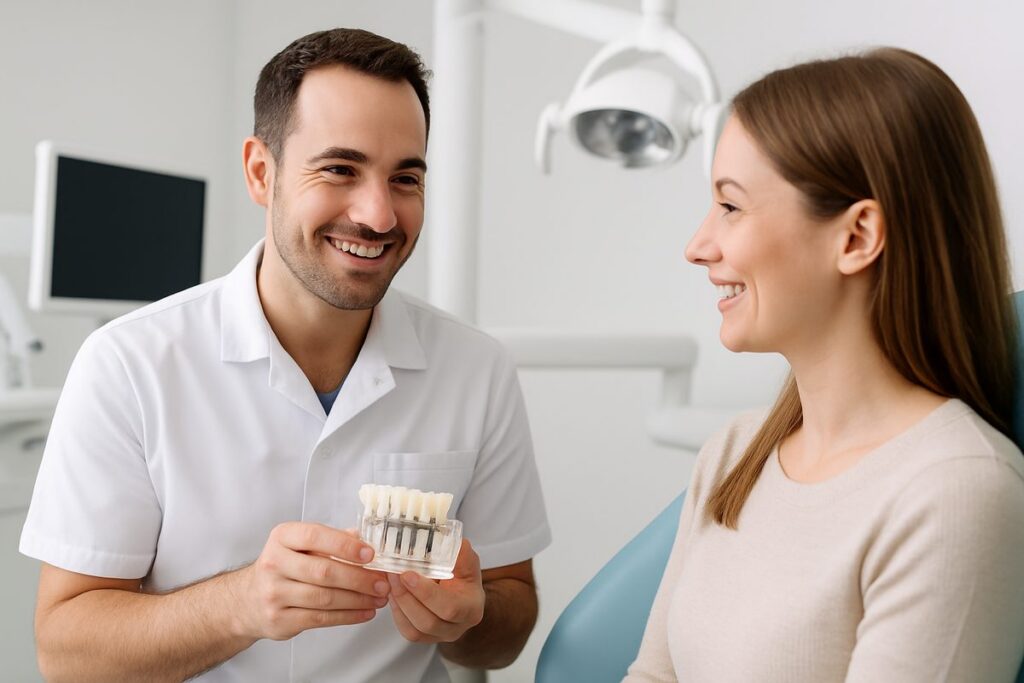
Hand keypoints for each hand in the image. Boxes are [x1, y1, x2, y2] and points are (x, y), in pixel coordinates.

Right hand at [233, 522, 391, 640]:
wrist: (248, 600)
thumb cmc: (284, 567)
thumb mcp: (301, 545)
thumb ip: (331, 540)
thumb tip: (364, 540)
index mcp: (282, 538)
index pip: (315, 536)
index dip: (345, 545)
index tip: (370, 554)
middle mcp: (274, 563)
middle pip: (323, 571)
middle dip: (359, 578)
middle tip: (382, 583)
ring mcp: (274, 594)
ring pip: (324, 598)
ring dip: (358, 599)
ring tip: (379, 598)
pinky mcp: (279, 620)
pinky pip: (320, 619)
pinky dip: (348, 616)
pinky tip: (365, 612)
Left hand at [387, 539, 484, 642]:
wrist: (460, 594)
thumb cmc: (463, 577)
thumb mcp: (468, 562)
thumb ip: (463, 555)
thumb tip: (458, 545)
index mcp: (471, 609)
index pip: (449, 608)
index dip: (427, 593)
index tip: (408, 574)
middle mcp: (457, 628)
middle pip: (428, 622)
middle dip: (407, 597)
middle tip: (393, 574)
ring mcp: (440, 636)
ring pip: (414, 630)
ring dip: (399, 603)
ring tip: (390, 580)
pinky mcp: (425, 638)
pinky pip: (407, 631)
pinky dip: (396, 612)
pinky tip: (392, 593)